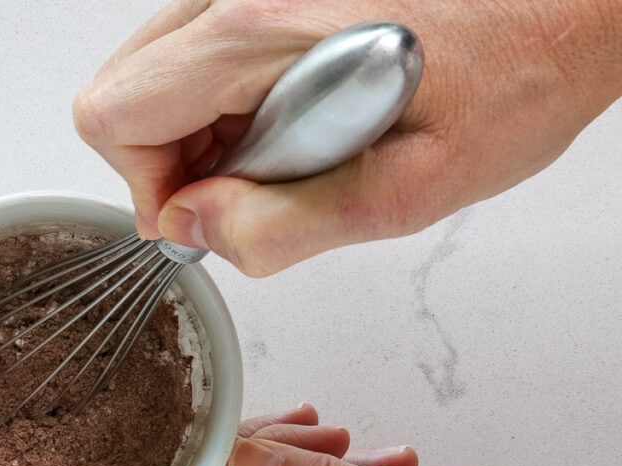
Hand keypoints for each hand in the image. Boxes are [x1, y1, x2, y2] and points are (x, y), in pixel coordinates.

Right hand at [73, 0, 621, 275]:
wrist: (565, 10)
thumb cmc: (509, 82)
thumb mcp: (400, 192)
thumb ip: (279, 225)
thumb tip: (191, 228)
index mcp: (260, 33)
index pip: (115, 112)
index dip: (147, 185)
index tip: (206, 212)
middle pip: (123, 87)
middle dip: (167, 159)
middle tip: (249, 186)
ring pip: (156, 69)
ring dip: (200, 131)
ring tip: (286, 148)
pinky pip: (198, 51)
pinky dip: (225, 102)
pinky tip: (290, 118)